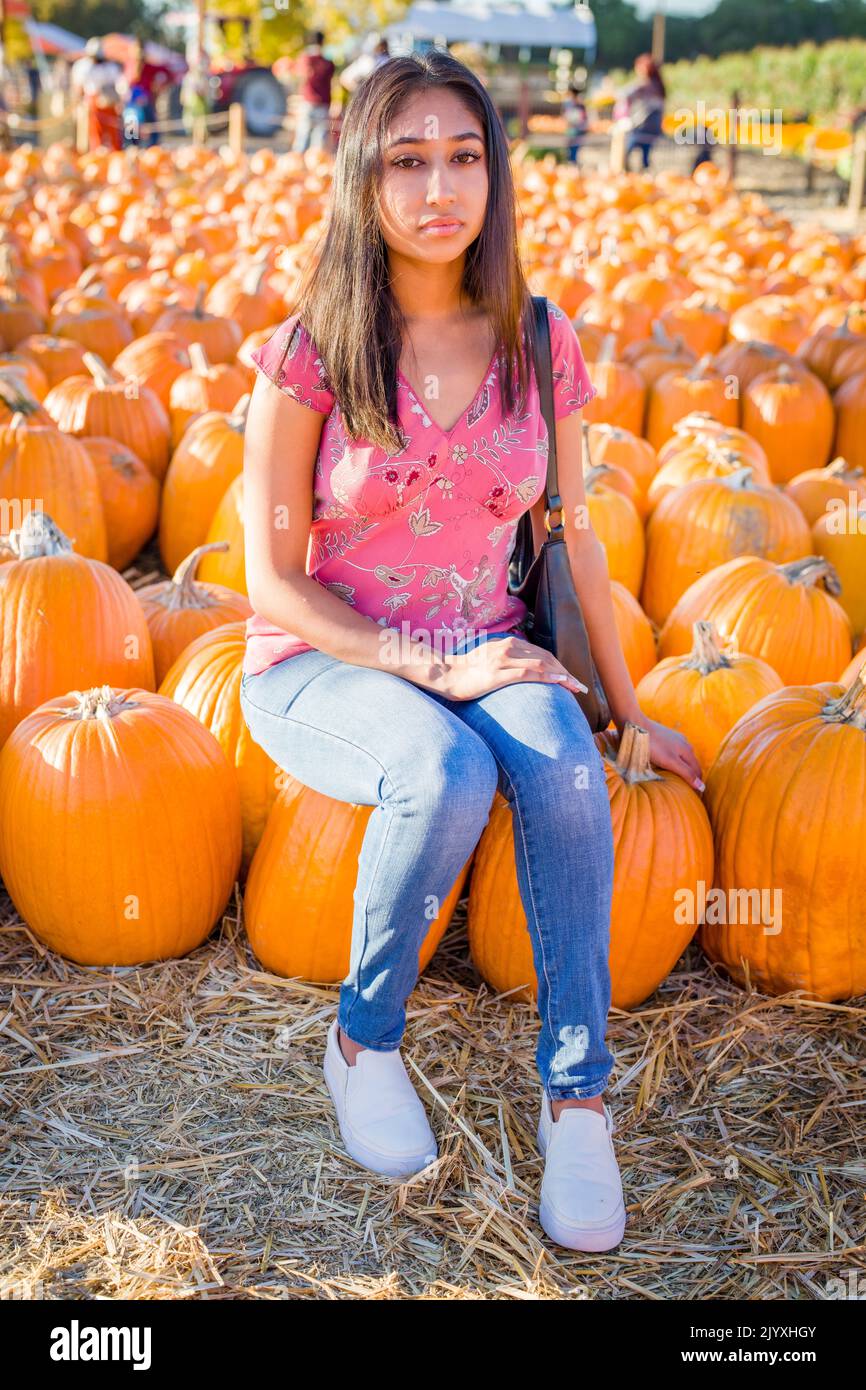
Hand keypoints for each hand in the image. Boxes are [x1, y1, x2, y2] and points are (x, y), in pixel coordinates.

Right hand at [427, 635, 589, 701]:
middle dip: (565, 671)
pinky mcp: (498, 672)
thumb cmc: (467, 672)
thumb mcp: (490, 660)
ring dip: (562, 675)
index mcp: (508, 644)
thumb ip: (507, 661)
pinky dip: (547, 676)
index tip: (570, 678)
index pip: (541, 653)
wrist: (445, 675)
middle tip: (579, 686)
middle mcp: (508, 648)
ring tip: (575, 686)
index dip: (558, 665)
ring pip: (541, 663)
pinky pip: (529, 672)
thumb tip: (523, 670)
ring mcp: (503, 659)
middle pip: (545, 657)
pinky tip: (559, 682)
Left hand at [638, 715, 704, 792]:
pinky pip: (673, 752)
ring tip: (678, 780)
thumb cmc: (652, 745)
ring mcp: (675, 738)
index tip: (694, 796)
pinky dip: (674, 761)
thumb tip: (702, 787)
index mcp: (688, 750)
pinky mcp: (665, 736)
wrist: (636, 726)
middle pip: (691, 764)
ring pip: (682, 757)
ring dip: (683, 768)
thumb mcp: (670, 762)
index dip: (697, 784)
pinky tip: (667, 765)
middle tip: (687, 791)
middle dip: (691, 776)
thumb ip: (686, 773)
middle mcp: (684, 743)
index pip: (698, 771)